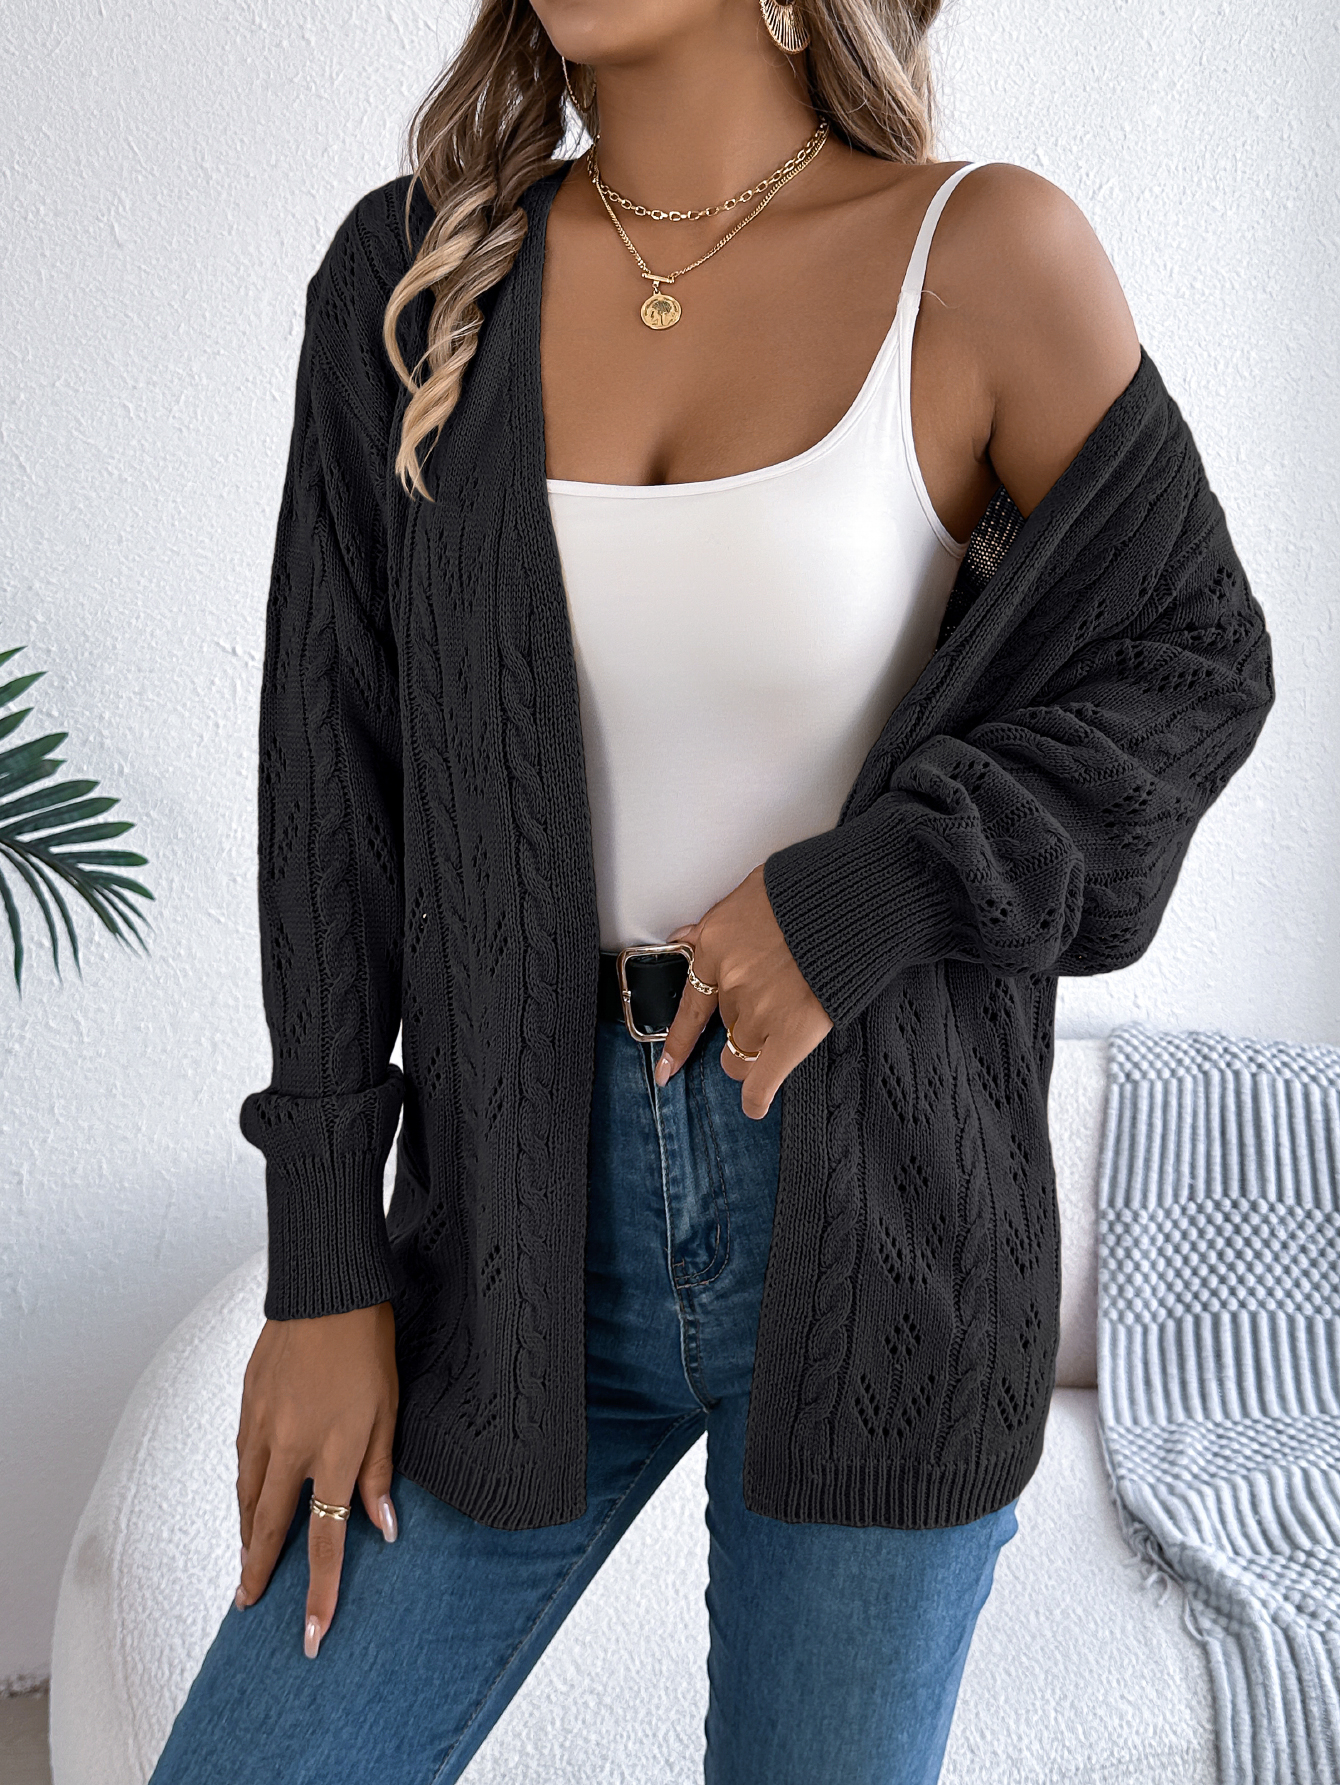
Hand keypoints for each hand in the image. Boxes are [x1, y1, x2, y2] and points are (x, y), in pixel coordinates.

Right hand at [234, 1301, 398, 1657]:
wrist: (326, 1288)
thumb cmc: (368, 1344)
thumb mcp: (390, 1409)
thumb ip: (381, 1471)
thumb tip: (385, 1528)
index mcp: (334, 1451)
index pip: (327, 1538)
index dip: (321, 1590)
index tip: (313, 1632)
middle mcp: (291, 1447)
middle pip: (270, 1527)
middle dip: (259, 1573)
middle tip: (249, 1606)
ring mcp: (263, 1425)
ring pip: (248, 1495)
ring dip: (247, 1533)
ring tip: (247, 1562)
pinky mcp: (248, 1403)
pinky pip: (242, 1458)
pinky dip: (244, 1485)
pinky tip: (247, 1495)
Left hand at [654, 863, 832, 1118]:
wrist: (855, 901)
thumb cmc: (811, 894)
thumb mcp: (749, 895)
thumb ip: (715, 924)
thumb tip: (685, 938)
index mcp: (716, 948)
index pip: (689, 1007)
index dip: (678, 1044)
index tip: (666, 1069)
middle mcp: (730, 983)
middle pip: (726, 1029)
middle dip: (745, 1026)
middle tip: (775, 1011)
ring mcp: (758, 1011)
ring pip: (742, 1054)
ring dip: (759, 1048)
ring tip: (790, 1025)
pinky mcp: (790, 1033)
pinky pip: (761, 1081)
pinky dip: (757, 1098)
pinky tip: (756, 1105)